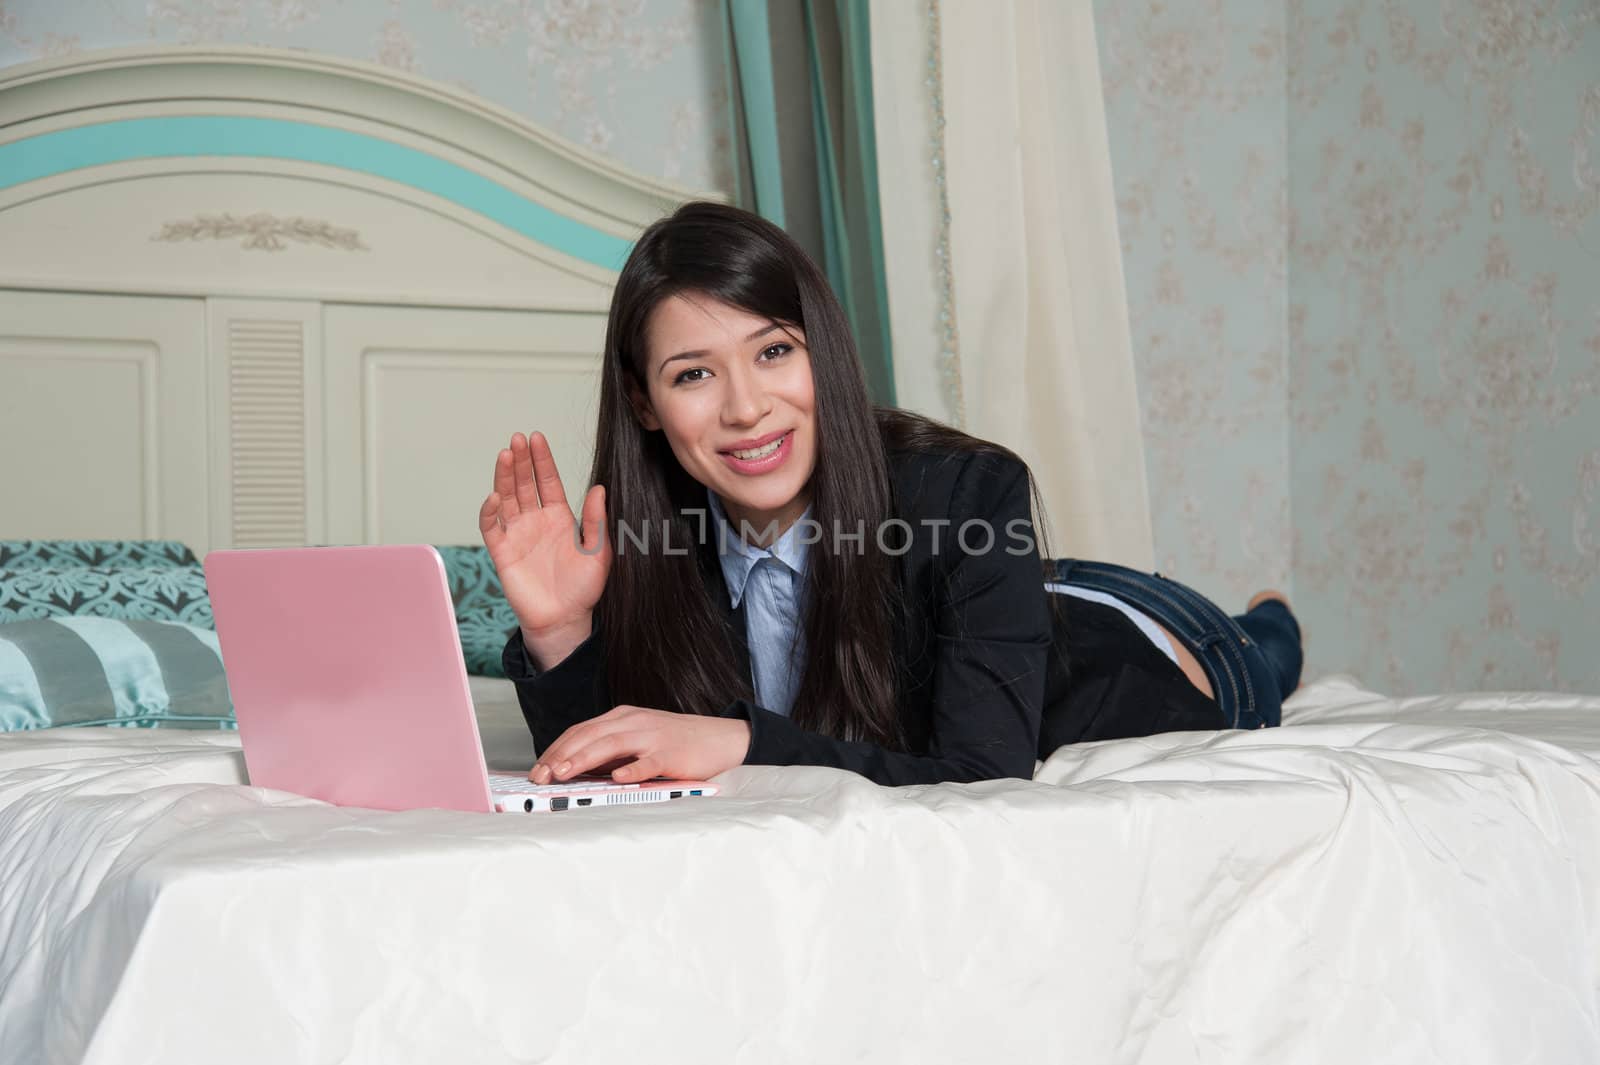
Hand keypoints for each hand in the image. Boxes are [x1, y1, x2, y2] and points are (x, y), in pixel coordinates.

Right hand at [479, 431, 610, 641]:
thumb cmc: (582, 588)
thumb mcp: (598, 553)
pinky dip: (490, 511)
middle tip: (517, 439)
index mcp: (559, 517)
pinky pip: (492, 527)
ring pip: (506, 498)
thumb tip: (599, 489)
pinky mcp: (502, 552)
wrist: (564, 620)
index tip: (537, 437)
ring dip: (503, 477)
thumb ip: (596, 521)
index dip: (542, 460)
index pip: (547, 481)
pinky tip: (495, 496)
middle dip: (520, 461)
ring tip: (505, 455)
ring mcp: (517, 534)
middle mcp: (536, 521)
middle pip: (524, 484)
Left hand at [530, 706, 751, 784]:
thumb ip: (610, 751)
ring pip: (611, 744)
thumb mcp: (637, 741)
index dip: (555, 749)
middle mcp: (633, 722)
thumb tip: (576, 770)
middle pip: (589, 734)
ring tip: (564, 774)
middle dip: (561, 755)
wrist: (721, 739)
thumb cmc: (676, 744)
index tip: (537, 769)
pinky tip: (618, 778)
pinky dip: (632, 769)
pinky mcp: (671, 753)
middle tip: (541, 776)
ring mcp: (652, 736)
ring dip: (584, 759)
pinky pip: (648, 762)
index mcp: (622, 718)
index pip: (580, 731)